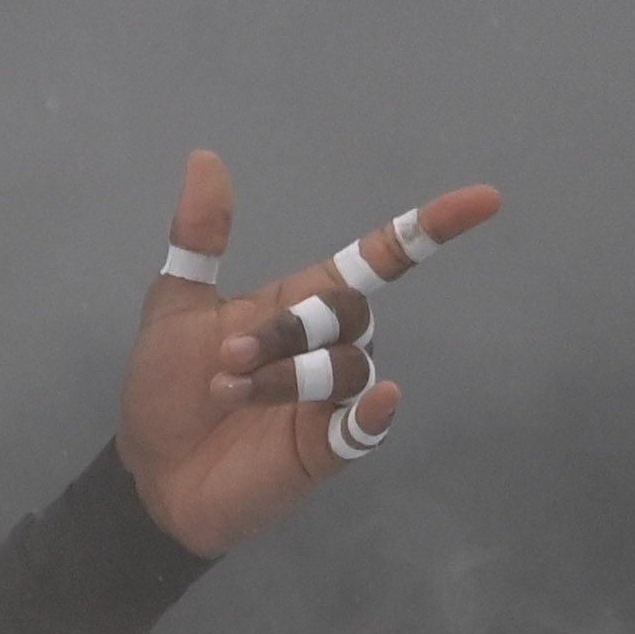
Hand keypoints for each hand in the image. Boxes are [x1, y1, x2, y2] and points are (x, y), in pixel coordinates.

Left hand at [118, 149, 500, 557]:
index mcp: (299, 305)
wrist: (150, 475)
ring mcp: (332, 400)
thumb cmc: (167, 390)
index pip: (379, 259)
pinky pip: (365, 424)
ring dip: (286, 375)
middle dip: (290, 331)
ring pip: (347, 366)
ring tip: (228, 390)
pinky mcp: (327, 448)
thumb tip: (204, 158)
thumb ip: (200, 238)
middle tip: (226, 360)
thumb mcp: (177, 306)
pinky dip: (373, 413)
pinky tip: (370, 405)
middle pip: (350, 312)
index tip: (484, 200)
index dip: (429, 229)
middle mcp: (327, 347)